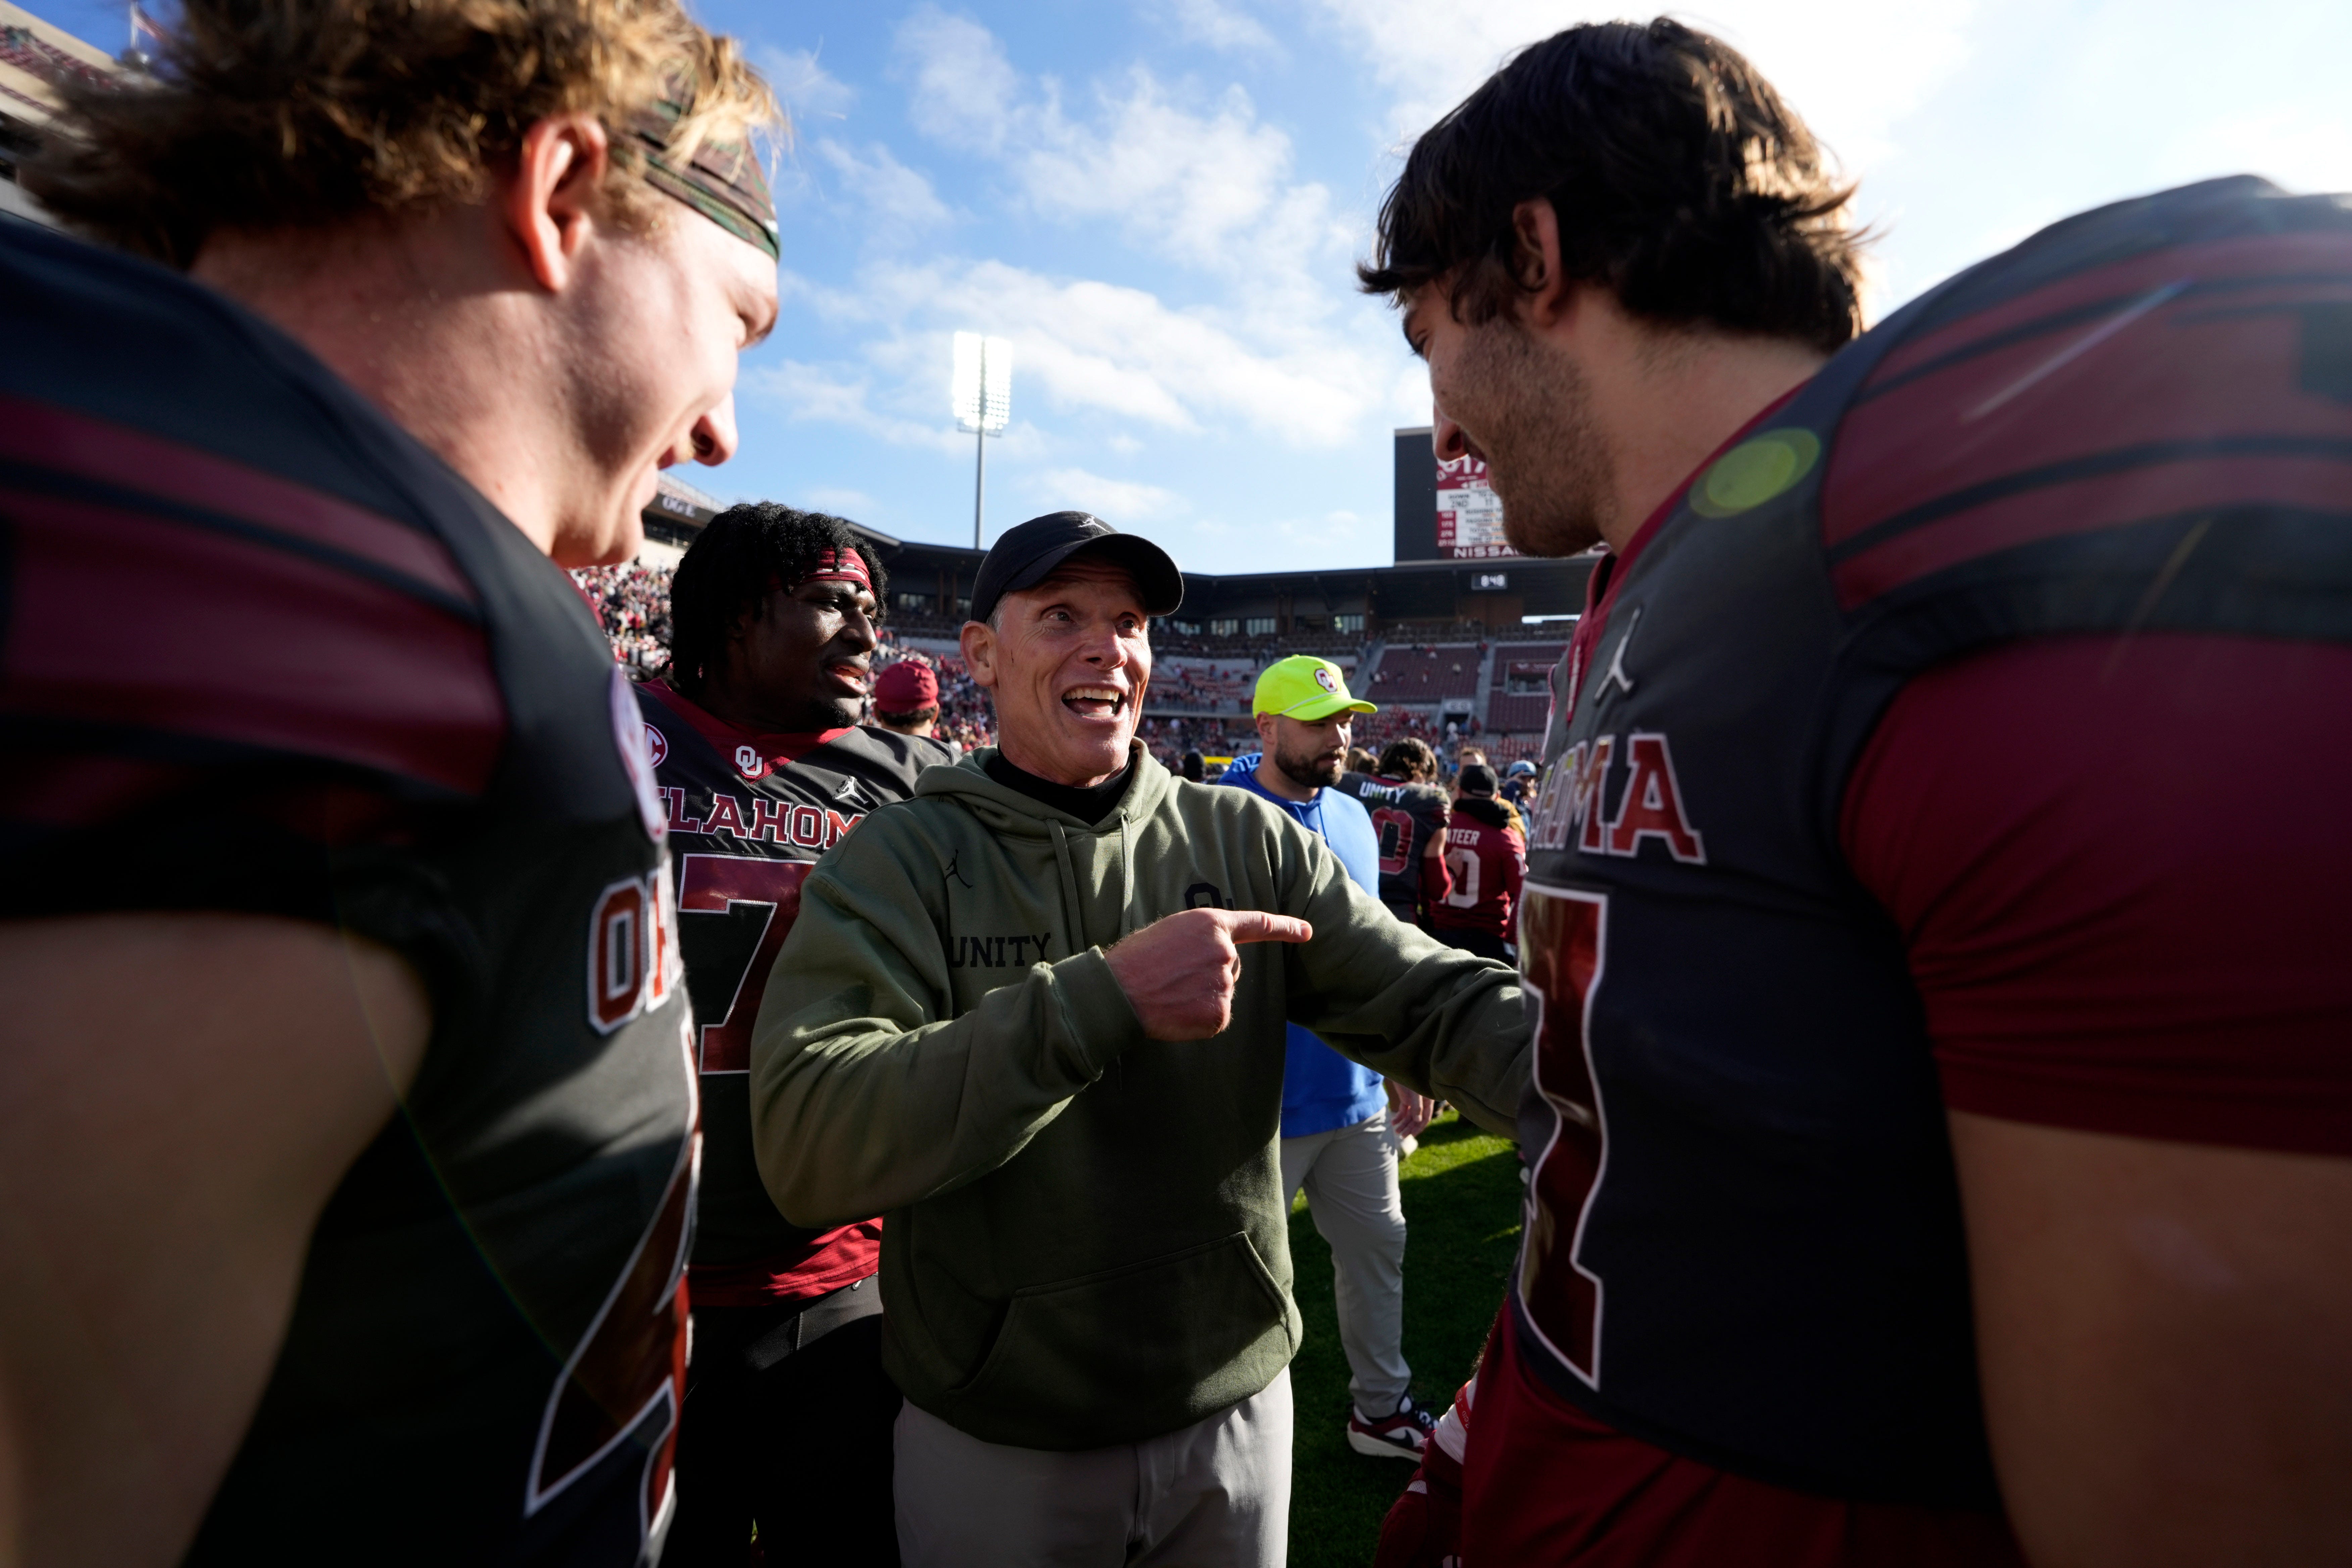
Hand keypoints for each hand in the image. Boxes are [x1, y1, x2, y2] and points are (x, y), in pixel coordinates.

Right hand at [1104, 907, 1311, 1039]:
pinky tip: (1176, 1012)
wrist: (1118, 992)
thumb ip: (1201, 940)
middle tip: (1174, 977)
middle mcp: (1224, 951)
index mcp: (1211, 923)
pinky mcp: (1219, 1013)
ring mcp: (1224, 983)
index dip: (1285, 928)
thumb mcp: (1171, 933)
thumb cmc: (1137, 961)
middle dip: (1209, 974)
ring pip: (1222, 993)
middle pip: (1231, 966)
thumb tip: (1218, 961)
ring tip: (1170, 993)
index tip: (1307, 932)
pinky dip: (1199, 1019)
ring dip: (1201, 996)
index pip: (1257, 924)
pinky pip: (1216, 1017)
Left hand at [1386, 1080, 1436, 1139]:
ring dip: (1403, 1125)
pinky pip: (1403, 1112)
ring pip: (1409, 1117)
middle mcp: (1421, 1103)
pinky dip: (1398, 1118)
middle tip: (1402, 1136)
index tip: (1412, 1134)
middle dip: (1409, 1128)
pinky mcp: (1406, 1100)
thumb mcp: (1415, 1093)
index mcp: (1427, 1102)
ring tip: (1396, 1131)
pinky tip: (1393, 1123)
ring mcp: (1413, 1102)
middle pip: (1416, 1120)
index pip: (1425, 1118)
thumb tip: (1417, 1121)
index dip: (1419, 1127)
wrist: (1400, 1068)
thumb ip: (1417, 1106)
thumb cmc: (1411, 1078)